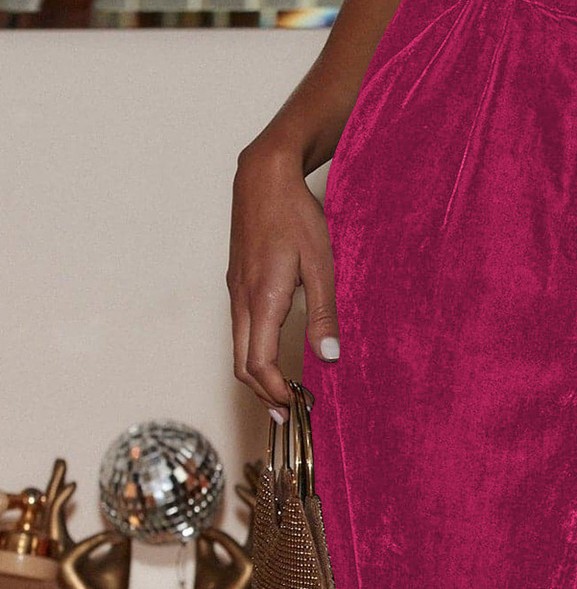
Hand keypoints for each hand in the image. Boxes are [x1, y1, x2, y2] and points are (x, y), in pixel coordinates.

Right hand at [228, 137, 339, 417]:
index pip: (259, 365)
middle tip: (289, 412)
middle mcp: (241, 300)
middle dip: (263, 393)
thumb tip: (329, 358)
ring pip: (238, 348)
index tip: (297, 406)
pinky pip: (240, 330)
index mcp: (262, 300)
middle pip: (241, 365)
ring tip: (284, 391)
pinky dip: (255, 352)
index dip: (275, 392)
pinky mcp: (237, 282)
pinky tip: (275, 355)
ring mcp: (235, 291)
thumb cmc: (295, 216)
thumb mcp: (321, 265)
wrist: (264, 176)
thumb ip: (324, 314)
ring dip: (258, 375)